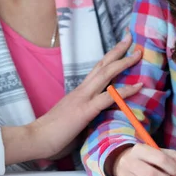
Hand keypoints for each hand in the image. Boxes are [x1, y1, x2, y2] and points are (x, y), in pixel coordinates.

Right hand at [31, 35, 142, 158]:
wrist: (36, 138)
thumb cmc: (53, 134)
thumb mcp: (74, 120)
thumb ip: (87, 115)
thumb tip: (100, 119)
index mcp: (79, 92)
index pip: (97, 70)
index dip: (110, 58)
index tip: (121, 47)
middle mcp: (82, 90)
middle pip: (102, 65)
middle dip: (118, 50)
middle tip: (130, 37)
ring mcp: (83, 98)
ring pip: (106, 74)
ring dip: (123, 62)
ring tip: (138, 53)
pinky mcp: (85, 110)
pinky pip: (109, 97)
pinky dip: (126, 90)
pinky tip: (138, 85)